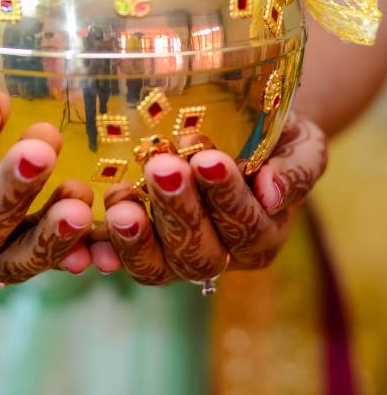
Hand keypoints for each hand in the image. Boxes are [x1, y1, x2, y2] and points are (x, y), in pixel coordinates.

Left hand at [97, 117, 327, 284]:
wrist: (241, 129)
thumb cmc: (273, 135)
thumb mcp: (301, 143)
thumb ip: (295, 168)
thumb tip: (273, 190)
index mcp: (262, 233)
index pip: (246, 227)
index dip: (227, 197)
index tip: (209, 159)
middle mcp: (222, 255)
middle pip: (200, 253)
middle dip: (179, 210)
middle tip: (162, 166)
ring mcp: (177, 256)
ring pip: (157, 265)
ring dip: (137, 236)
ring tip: (121, 201)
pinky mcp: (140, 247)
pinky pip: (121, 258)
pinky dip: (105, 250)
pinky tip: (93, 234)